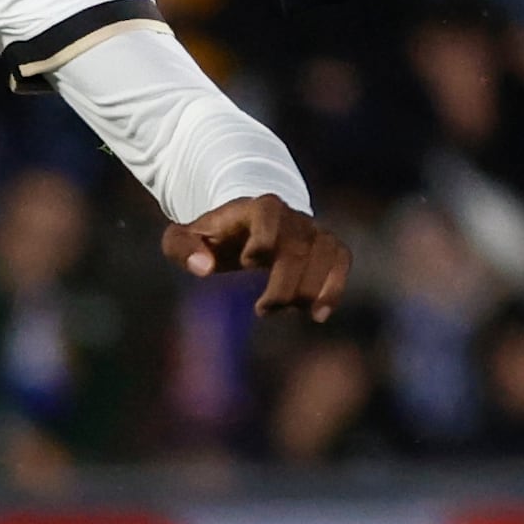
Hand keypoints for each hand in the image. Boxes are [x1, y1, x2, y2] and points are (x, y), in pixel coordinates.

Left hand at [160, 194, 349, 317]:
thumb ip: (182, 247)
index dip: (262, 240)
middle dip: (283, 286)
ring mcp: (310, 229)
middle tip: (264, 310)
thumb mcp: (184, 237)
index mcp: (256, 208)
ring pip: (325, 254)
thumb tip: (203, 269)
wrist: (248, 226)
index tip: (246, 262)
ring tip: (291, 312)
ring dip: (310, 291)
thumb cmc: (215, 236)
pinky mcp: (325, 245)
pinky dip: (335, 287)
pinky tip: (319, 315)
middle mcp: (289, 216)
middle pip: (297, 248)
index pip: (268, 214)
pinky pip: (341, 259)